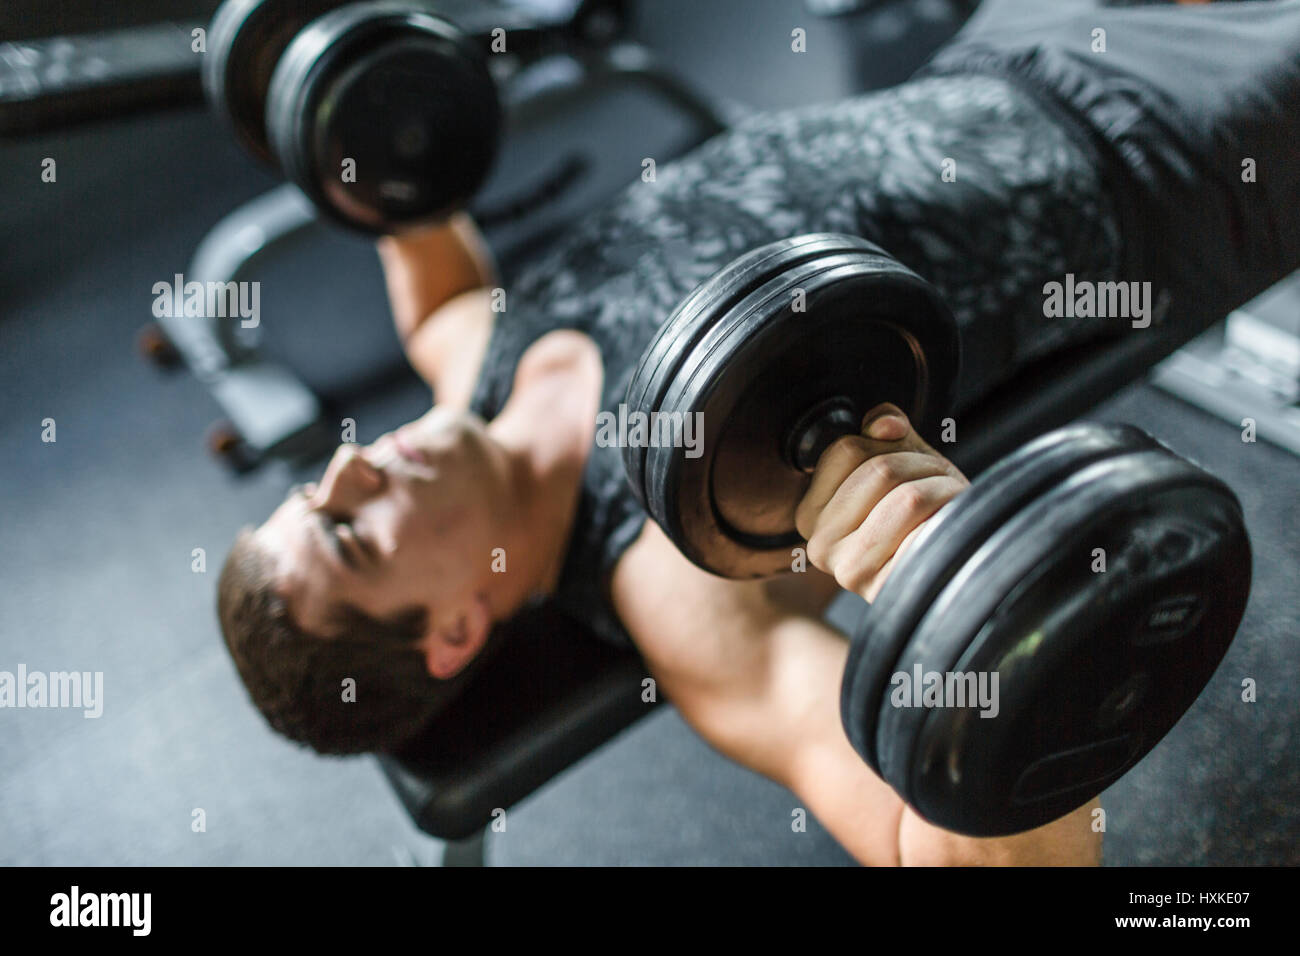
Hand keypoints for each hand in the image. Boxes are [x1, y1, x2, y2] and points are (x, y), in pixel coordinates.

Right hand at [794, 403, 968, 601]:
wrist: (953, 570)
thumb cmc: (922, 515)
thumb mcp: (900, 462)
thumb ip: (884, 433)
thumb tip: (884, 424)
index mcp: (810, 512)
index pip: (846, 449)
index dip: (890, 443)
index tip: (910, 460)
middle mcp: (819, 543)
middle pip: (879, 469)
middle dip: (923, 464)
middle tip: (940, 480)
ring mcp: (850, 569)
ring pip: (906, 497)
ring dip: (943, 488)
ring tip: (948, 500)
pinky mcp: (887, 588)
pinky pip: (927, 530)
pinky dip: (950, 517)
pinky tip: (949, 528)